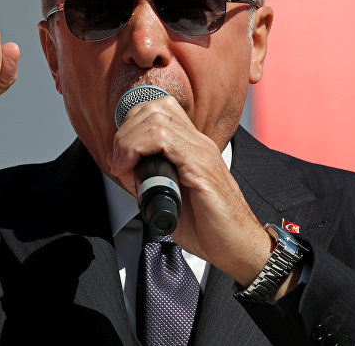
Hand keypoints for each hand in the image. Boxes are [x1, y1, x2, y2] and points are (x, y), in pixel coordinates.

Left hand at [106, 97, 272, 286]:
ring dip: (129, 141)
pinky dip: (138, 149)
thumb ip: (147, 179)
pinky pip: (165, 140)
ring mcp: (201, 152)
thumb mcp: (169, 197)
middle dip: (126, 131)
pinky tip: (130, 168)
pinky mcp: (200, 167)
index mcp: (193, 147)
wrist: (236, 246)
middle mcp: (198, 143)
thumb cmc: (208, 227)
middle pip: (155, 108)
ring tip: (121, 165)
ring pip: (156, 120)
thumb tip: (121, 165)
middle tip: (118, 160)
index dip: (132, 125)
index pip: (160, 109)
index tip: (120, 154)